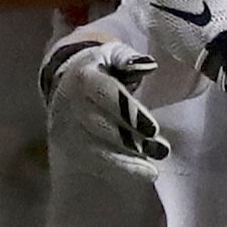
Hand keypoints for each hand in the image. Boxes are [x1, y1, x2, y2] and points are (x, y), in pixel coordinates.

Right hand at [41, 32, 172, 167]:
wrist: (65, 80)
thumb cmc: (100, 67)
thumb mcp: (114, 54)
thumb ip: (129, 59)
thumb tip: (148, 65)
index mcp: (83, 77)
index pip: (105, 94)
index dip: (129, 112)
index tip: (153, 129)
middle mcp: (69, 103)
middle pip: (101, 126)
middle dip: (133, 141)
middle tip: (161, 150)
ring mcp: (65, 127)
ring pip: (96, 150)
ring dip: (127, 161)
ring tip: (153, 169)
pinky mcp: (66, 146)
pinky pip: (93, 163)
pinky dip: (119, 170)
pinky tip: (141, 173)